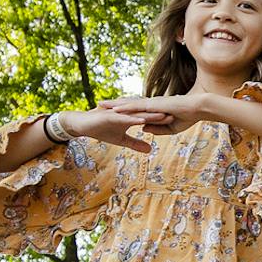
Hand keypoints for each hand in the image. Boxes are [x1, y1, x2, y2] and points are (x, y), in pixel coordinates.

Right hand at [55, 104, 169, 152]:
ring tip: (165, 116)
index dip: (163, 119)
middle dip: (162, 114)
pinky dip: (133, 119)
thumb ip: (135, 143)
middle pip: (148, 113)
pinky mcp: (110, 115)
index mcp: (131, 117)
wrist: (83, 125)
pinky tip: (142, 121)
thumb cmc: (101, 130)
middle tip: (178, 115)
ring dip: (151, 115)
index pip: (150, 117)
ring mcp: (119, 113)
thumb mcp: (121, 140)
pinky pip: (124, 118)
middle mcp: (127, 113)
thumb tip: (150, 149)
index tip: (178, 120)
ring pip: (138, 114)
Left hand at [104, 94, 205, 136]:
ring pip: (128, 103)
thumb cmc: (188, 117)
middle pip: (127, 103)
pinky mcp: (154, 104)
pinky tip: (114, 109)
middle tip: (99, 105)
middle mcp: (150, 103)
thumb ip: (156, 128)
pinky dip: (124, 108)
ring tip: (100, 105)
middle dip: (113, 105)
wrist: (198, 108)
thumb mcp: (169, 127)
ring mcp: (151, 103)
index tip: (110, 110)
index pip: (135, 108)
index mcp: (154, 108)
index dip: (122, 109)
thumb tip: (142, 129)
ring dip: (114, 105)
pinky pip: (136, 106)